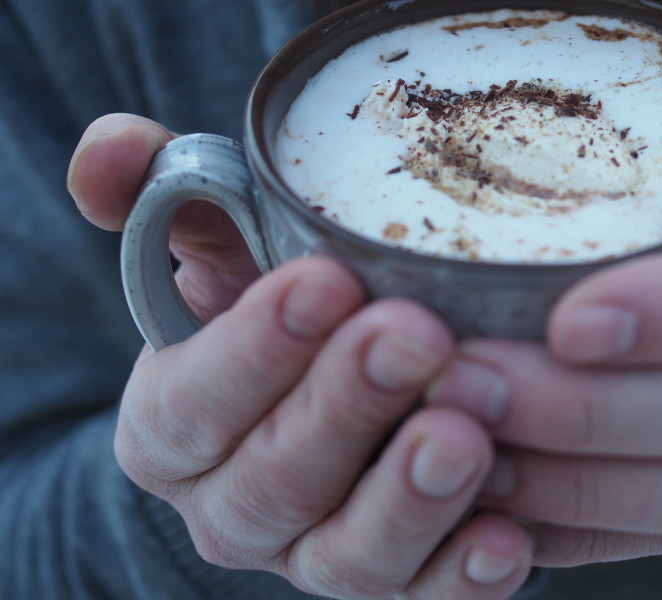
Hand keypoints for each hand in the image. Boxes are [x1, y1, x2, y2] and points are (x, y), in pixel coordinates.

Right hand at [68, 114, 532, 598]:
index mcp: (176, 424)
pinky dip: (462, 576)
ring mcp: (314, 553)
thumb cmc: (274, 303)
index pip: (195, 400)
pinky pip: (422, 599)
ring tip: (465, 435)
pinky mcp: (393, 581)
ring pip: (347, 554)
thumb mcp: (222, 249)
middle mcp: (235, 506)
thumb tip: (113, 145)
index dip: (254, 348)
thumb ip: (170, 201)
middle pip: (275, 479)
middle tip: (415, 334)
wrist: (319, 389)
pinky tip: (509, 535)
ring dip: (407, 498)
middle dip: (345, 406)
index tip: (325, 280)